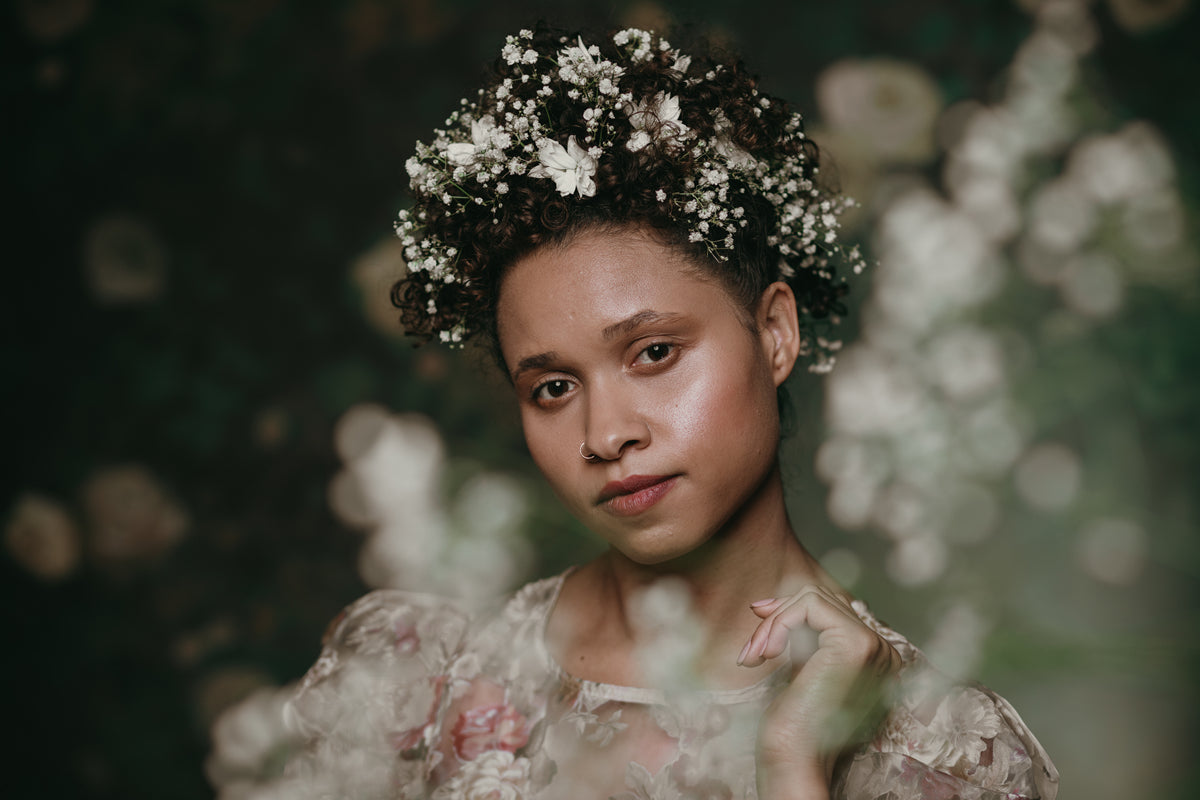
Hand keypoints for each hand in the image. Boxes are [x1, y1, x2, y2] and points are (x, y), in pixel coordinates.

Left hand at [738, 584, 901, 799]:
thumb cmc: (793, 720)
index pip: (830, 607)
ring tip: (755, 654)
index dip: (790, 610)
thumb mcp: (803, 665)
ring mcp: (874, 645)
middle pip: (820, 598)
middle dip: (777, 617)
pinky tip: (766, 653)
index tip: (759, 619)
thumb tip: (776, 598)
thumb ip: (803, 634)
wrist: (794, 756)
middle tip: (752, 649)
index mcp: (876, 655)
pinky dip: (779, 622)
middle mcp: (883, 649)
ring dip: (773, 623)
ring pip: (812, 598)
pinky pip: (809, 604)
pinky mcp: (856, 643)